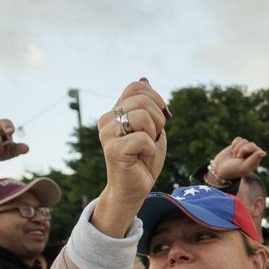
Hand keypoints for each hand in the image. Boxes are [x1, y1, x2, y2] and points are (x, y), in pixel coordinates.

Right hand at [97, 79, 169, 201]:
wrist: (135, 188)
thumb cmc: (144, 159)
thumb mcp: (152, 127)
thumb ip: (148, 105)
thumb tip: (144, 79)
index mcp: (115, 112)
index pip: (137, 86)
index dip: (156, 98)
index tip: (161, 117)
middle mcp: (107, 120)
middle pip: (142, 99)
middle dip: (158, 118)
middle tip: (154, 136)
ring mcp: (107, 134)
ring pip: (142, 116)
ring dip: (154, 133)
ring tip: (147, 147)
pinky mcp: (113, 150)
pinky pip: (143, 138)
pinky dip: (150, 149)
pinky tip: (142, 157)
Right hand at [212, 137, 266, 179]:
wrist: (219, 168)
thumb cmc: (233, 170)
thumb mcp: (244, 167)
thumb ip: (254, 160)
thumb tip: (263, 152)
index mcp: (255, 161)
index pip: (257, 149)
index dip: (249, 150)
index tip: (240, 156)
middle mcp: (251, 155)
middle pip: (251, 144)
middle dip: (242, 149)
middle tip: (237, 156)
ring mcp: (244, 149)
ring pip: (244, 141)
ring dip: (237, 148)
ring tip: (234, 155)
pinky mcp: (237, 145)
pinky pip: (239, 139)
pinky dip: (234, 144)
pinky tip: (232, 150)